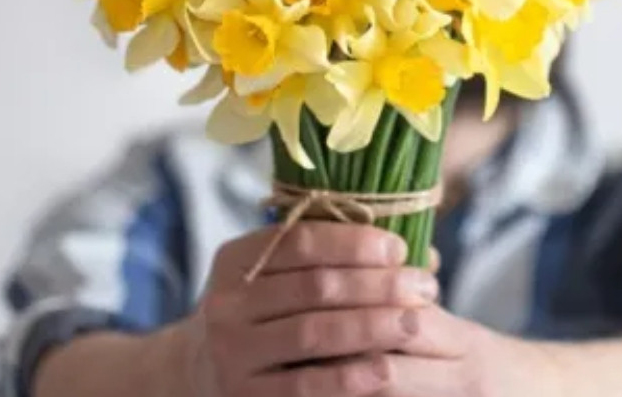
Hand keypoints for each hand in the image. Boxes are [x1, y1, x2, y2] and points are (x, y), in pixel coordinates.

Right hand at [169, 221, 447, 396]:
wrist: (197, 375)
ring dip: (373, 325)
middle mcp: (227, 304)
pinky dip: (349, 376)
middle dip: (378, 284)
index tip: (399, 248)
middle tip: (424, 286)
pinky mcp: (246, 396)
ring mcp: (233, 353)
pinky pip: (306, 385)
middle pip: (315, 285)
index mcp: (237, 260)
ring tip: (415, 322)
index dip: (355, 242)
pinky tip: (384, 367)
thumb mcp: (279, 279)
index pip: (301, 240)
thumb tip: (424, 253)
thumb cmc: (263, 316)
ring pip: (313, 332)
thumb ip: (337, 260)